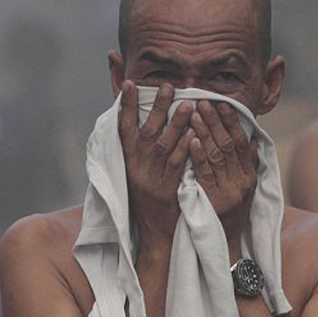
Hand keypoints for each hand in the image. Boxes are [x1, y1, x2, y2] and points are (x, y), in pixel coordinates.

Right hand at [119, 81, 194, 248]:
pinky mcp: (167, 189)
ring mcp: (152, 178)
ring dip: (175, 124)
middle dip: (156, 107)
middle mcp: (137, 166)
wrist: (153, 231)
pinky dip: (185, 149)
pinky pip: (177, 166)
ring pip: (164, 146)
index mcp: (128, 160)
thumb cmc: (146, 199)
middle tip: (167, 86)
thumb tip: (140, 122)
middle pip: (147, 131)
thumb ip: (139, 149)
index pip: (124, 128)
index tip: (130, 85)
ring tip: (188, 104)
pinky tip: (194, 135)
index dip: (126, 106)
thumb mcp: (137, 172)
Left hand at [188, 99, 258, 254]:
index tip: (222, 103)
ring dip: (205, 132)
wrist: (224, 247)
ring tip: (193, 113)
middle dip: (216, 121)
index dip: (232, 121)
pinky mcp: (214, 201)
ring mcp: (228, 191)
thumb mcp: (246, 190)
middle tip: (203, 101)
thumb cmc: (232, 216)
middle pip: (229, 144)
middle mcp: (242, 181)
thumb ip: (249, 165)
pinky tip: (191, 140)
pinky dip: (199, 155)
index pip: (242, 142)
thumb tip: (254, 140)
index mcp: (249, 176)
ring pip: (217, 155)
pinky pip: (205, 174)